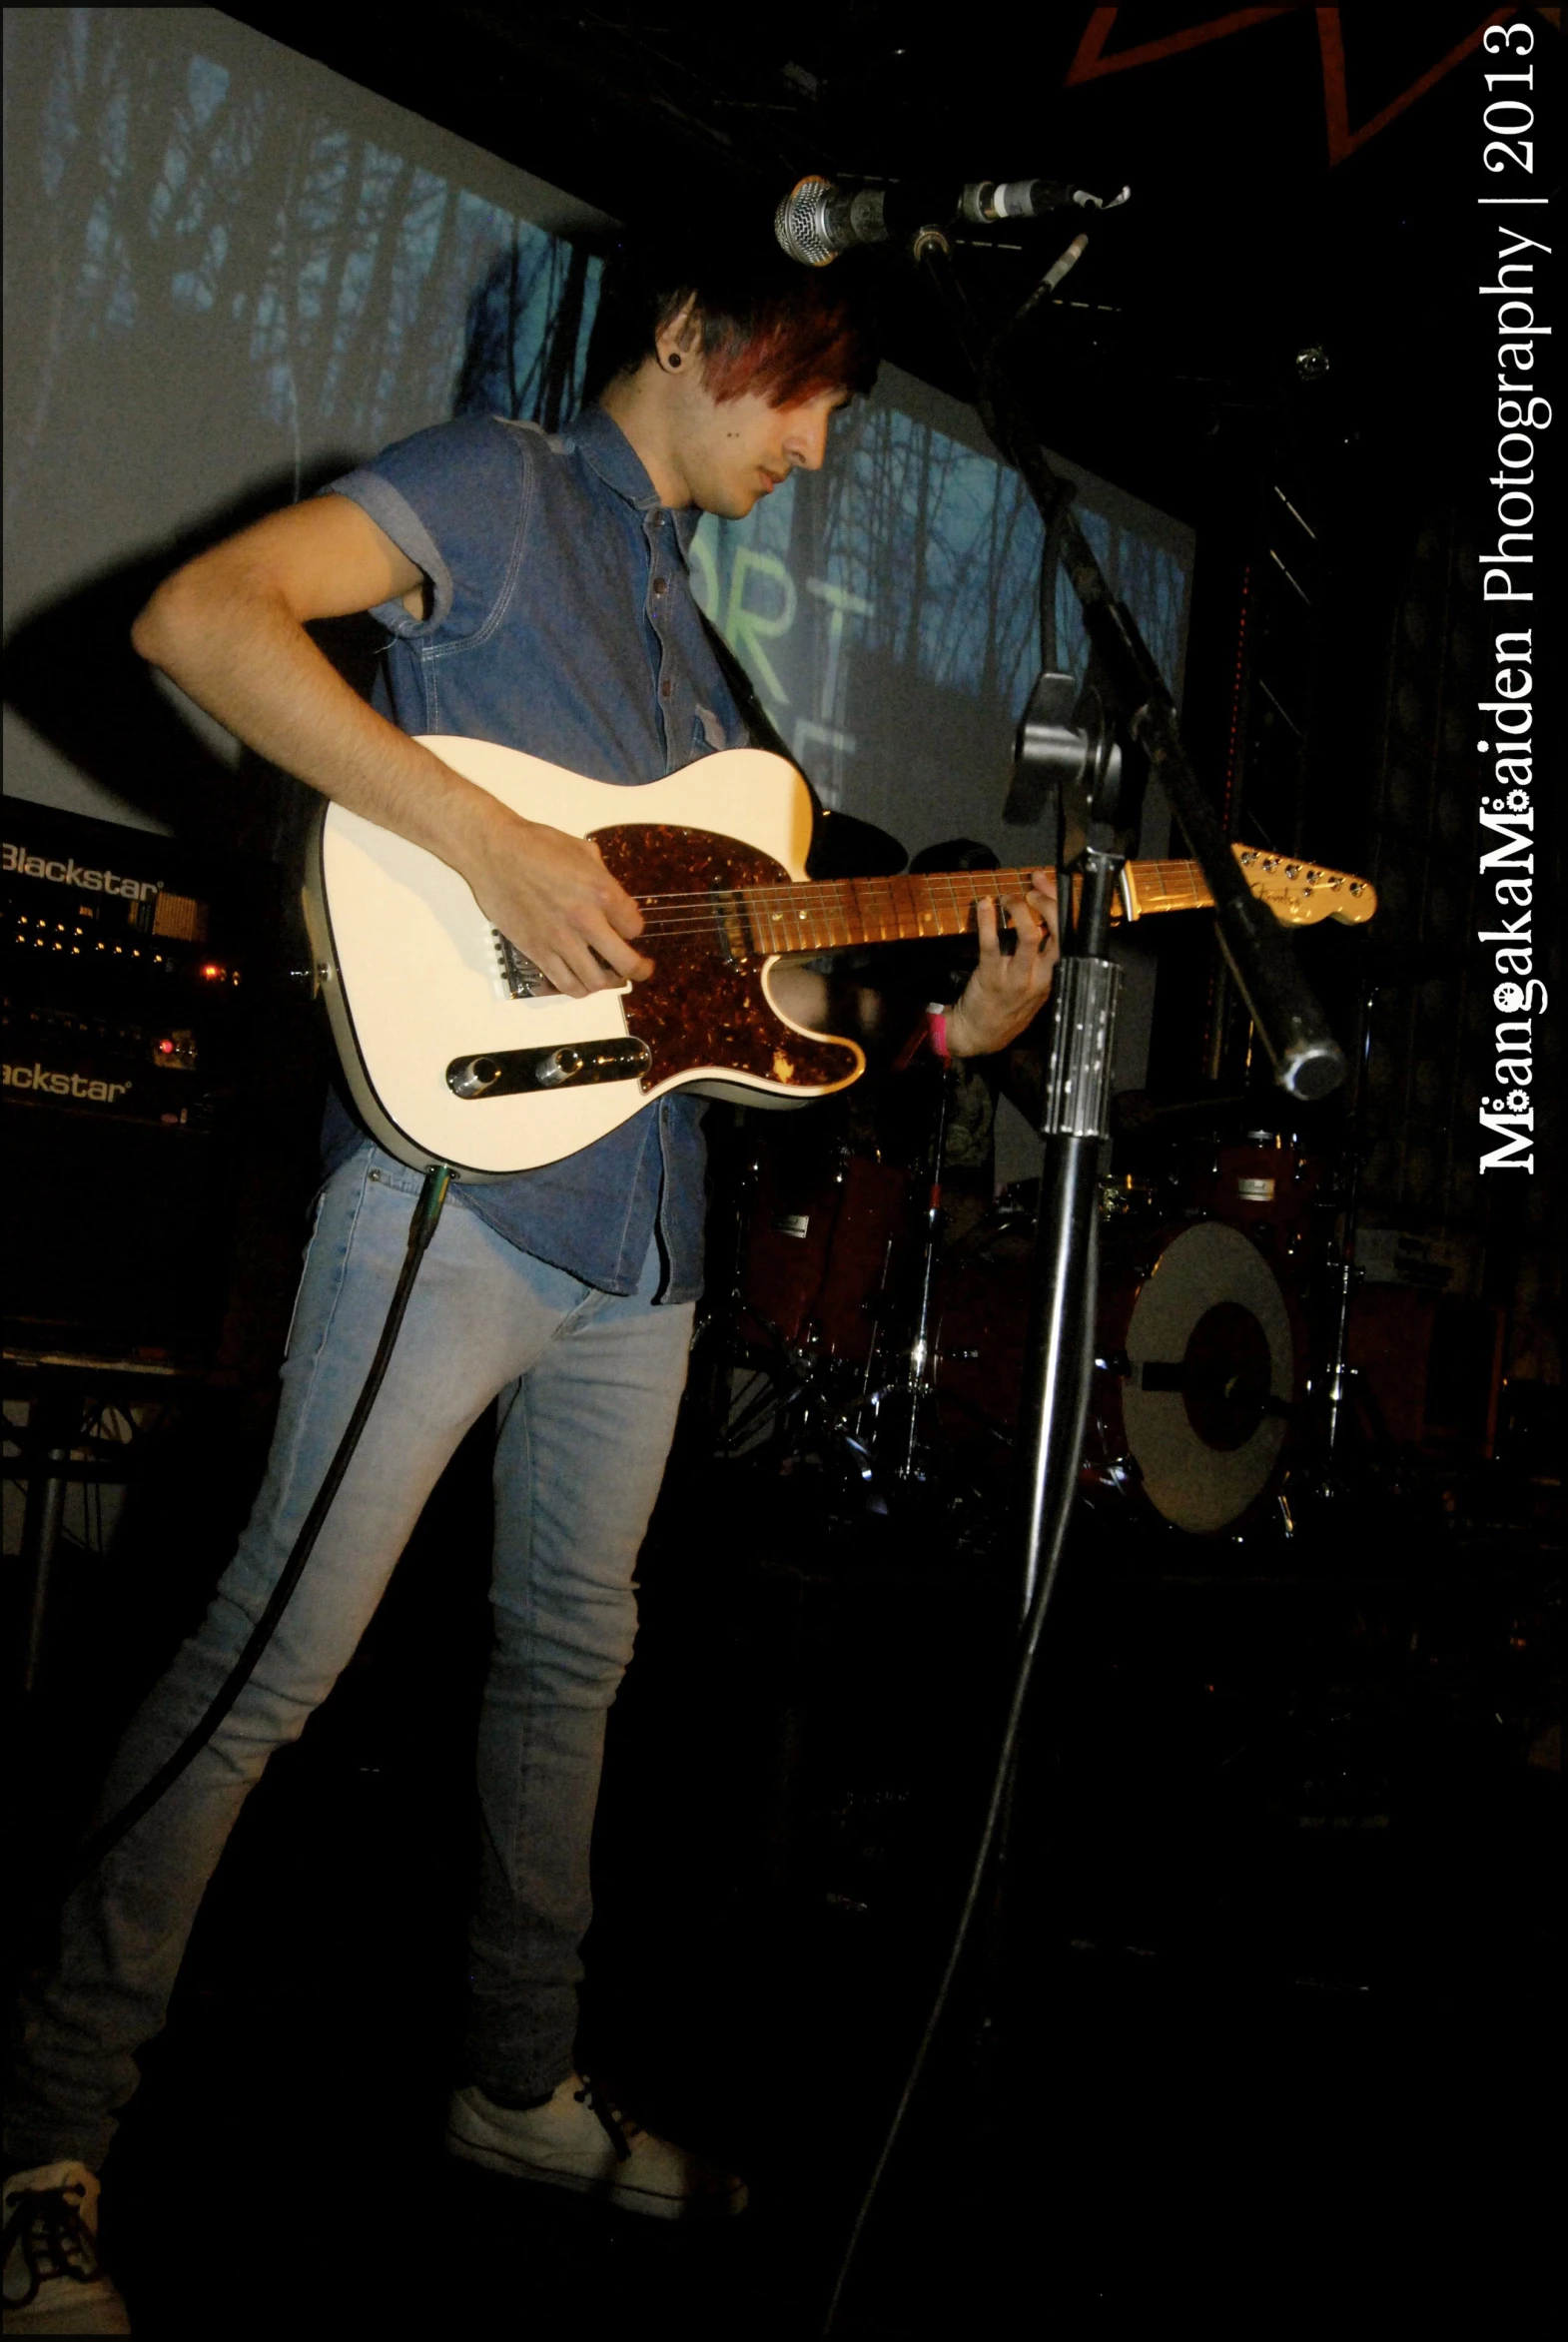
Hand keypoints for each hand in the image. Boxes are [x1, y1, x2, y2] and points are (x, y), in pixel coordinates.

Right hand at [465, 809, 652, 997]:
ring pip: (596, 982)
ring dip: (608, 983)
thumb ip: (604, 878)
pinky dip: (579, 988)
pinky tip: (582, 981)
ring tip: (610, 977)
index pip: (635, 928)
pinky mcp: (537, 951)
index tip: (628, 929)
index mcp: (601, 891)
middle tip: (641, 969)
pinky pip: (565, 984)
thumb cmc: (536, 844)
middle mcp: (585, 920)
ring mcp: (560, 940)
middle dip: (639, 969)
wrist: (494, 852)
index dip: (634, 929)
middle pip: (625, 963)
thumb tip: (613, 898)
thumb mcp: (583, 850)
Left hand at [946, 870, 1058, 1056]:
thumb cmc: (1008, 1007)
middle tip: (1032, 889)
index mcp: (1053, 975)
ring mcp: (1017, 978)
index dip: (1059, 906)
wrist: (981, 1035)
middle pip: (1058, 933)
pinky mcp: (992, 978)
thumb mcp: (1035, 987)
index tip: (1047, 885)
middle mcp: (1041, 976)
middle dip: (1048, 904)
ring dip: (1019, 909)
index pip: (1068, 936)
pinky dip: (988, 920)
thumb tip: (1041, 922)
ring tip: (1008, 898)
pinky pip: (992, 944)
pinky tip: (985, 905)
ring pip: (1030, 936)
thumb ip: (1041, 960)